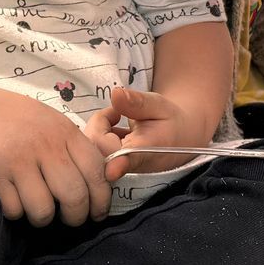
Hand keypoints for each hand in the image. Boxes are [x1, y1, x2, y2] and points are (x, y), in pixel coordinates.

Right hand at [0, 81, 111, 227]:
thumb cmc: (15, 117)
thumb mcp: (51, 121)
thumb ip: (74, 145)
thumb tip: (103, 177)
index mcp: (64, 131)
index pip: (96, 171)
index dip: (101, 198)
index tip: (97, 212)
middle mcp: (44, 145)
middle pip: (74, 196)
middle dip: (76, 216)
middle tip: (71, 220)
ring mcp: (18, 160)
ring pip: (43, 209)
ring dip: (43, 218)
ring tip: (38, 210)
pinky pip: (14, 210)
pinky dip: (16, 212)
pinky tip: (13, 199)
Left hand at [84, 85, 209, 175]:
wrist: (175, 141)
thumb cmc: (168, 123)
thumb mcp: (159, 106)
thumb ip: (138, 102)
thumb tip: (115, 94)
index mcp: (146, 151)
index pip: (129, 160)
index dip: (119, 164)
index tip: (112, 170)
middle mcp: (129, 164)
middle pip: (97, 147)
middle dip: (99, 122)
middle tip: (117, 113)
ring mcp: (115, 168)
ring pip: (89, 148)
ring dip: (97, 128)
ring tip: (117, 120)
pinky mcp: (105, 168)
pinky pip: (88, 151)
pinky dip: (95, 135)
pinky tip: (111, 131)